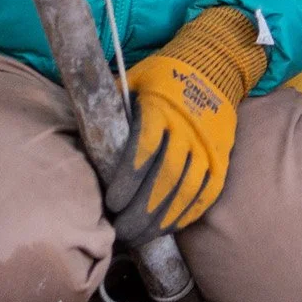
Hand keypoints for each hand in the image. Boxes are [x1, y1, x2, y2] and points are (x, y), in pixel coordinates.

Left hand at [104, 7, 264, 243]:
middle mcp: (189, 128)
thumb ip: (111, 105)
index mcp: (163, 107)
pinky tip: (168, 228)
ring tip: (140, 237)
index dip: (128, 180)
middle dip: (142, 210)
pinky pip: (206, 191)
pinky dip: (188, 212)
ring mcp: (209, 144)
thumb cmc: (163, 75)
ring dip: (162, 218)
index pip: (145, 150)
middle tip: (121, 231)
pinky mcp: (222, 156)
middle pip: (165, 177)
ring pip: (186, 189)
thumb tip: (80, 133)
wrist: (213, 65)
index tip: (113, 203)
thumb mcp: (134, 79)